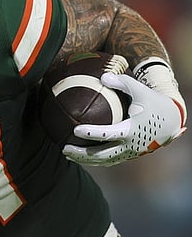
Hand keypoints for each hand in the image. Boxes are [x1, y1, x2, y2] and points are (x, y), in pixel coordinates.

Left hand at [63, 72, 185, 165]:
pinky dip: (95, 160)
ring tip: (67, 154)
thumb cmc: (154, 102)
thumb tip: (103, 76)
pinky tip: (81, 156)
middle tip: (64, 148)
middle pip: (102, 154)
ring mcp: (131, 153)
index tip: (74, 130)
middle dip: (82, 154)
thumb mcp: (141, 90)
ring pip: (104, 161)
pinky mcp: (131, 155)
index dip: (91, 133)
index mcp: (132, 130)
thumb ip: (122, 82)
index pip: (108, 134)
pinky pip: (110, 160)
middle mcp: (131, 145)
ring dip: (85, 160)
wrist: (173, 120)